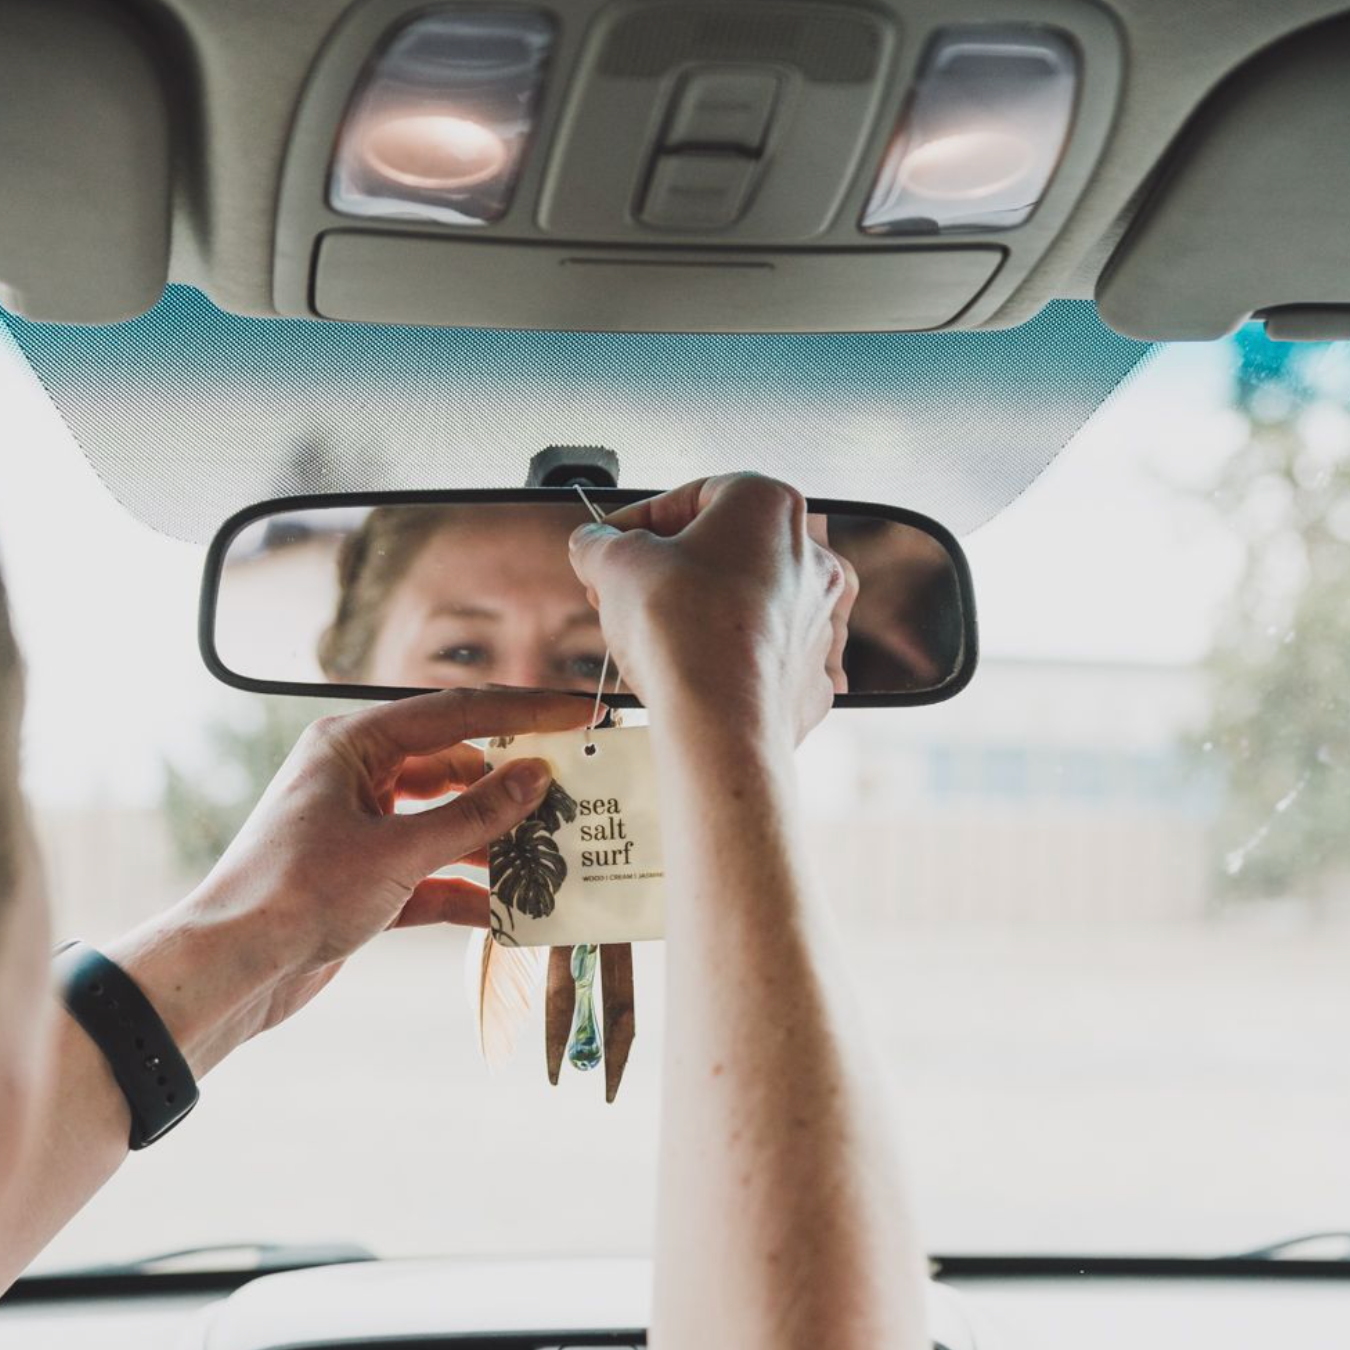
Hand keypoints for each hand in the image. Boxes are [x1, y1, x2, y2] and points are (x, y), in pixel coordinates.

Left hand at [105, 688, 592, 1073]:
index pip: (457, 714)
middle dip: (511, 785)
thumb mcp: (397, 851)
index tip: (579, 717)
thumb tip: (536, 777)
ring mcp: (362, 828)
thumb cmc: (297, 893)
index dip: (524, 714)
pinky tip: (508, 909)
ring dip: (493, 841)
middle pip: (454, 766)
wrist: (232, 971)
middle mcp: (358, 777)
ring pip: (446, 821)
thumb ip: (474, 814)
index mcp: (355, 744)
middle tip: (572, 789)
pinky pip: (431, 873)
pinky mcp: (365, 878)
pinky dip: (467, 889)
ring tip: (549, 851)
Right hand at [568, 474, 855, 743]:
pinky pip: (761, 651)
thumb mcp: (614, 563)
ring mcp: (817, 616)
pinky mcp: (811, 671)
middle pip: (723, 548)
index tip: (614, 541)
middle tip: (626, 587)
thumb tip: (594, 544)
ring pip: (746, 599)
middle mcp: (806, 555)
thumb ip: (599, 542)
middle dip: (669, 567)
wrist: (721, 720)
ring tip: (652, 631)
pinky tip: (691, 667)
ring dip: (699, 608)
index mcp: (768, 506)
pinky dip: (728, 655)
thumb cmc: (687, 633)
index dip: (641, 520)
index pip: (693, 495)